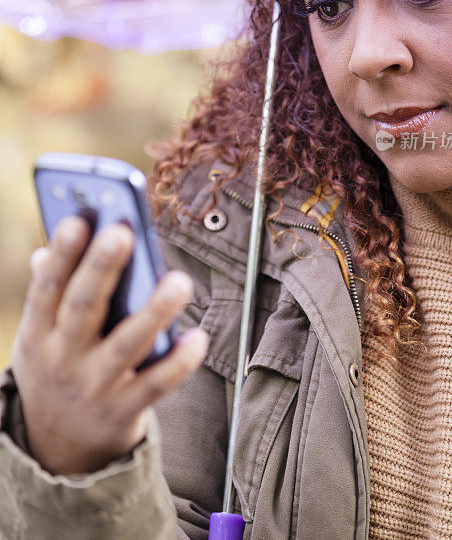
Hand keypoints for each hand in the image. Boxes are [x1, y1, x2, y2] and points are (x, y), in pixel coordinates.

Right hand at [11, 215, 209, 475]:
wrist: (59, 448)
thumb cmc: (55, 369)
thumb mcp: (37, 336)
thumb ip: (47, 293)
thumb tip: (46, 250)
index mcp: (37, 333)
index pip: (47, 288)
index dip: (62, 254)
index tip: (79, 219)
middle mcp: (62, 359)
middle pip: (83, 307)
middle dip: (101, 269)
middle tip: (123, 232)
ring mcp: (94, 387)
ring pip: (126, 345)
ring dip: (154, 312)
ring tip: (179, 281)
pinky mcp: (124, 410)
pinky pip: (156, 384)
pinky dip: (179, 362)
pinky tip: (198, 336)